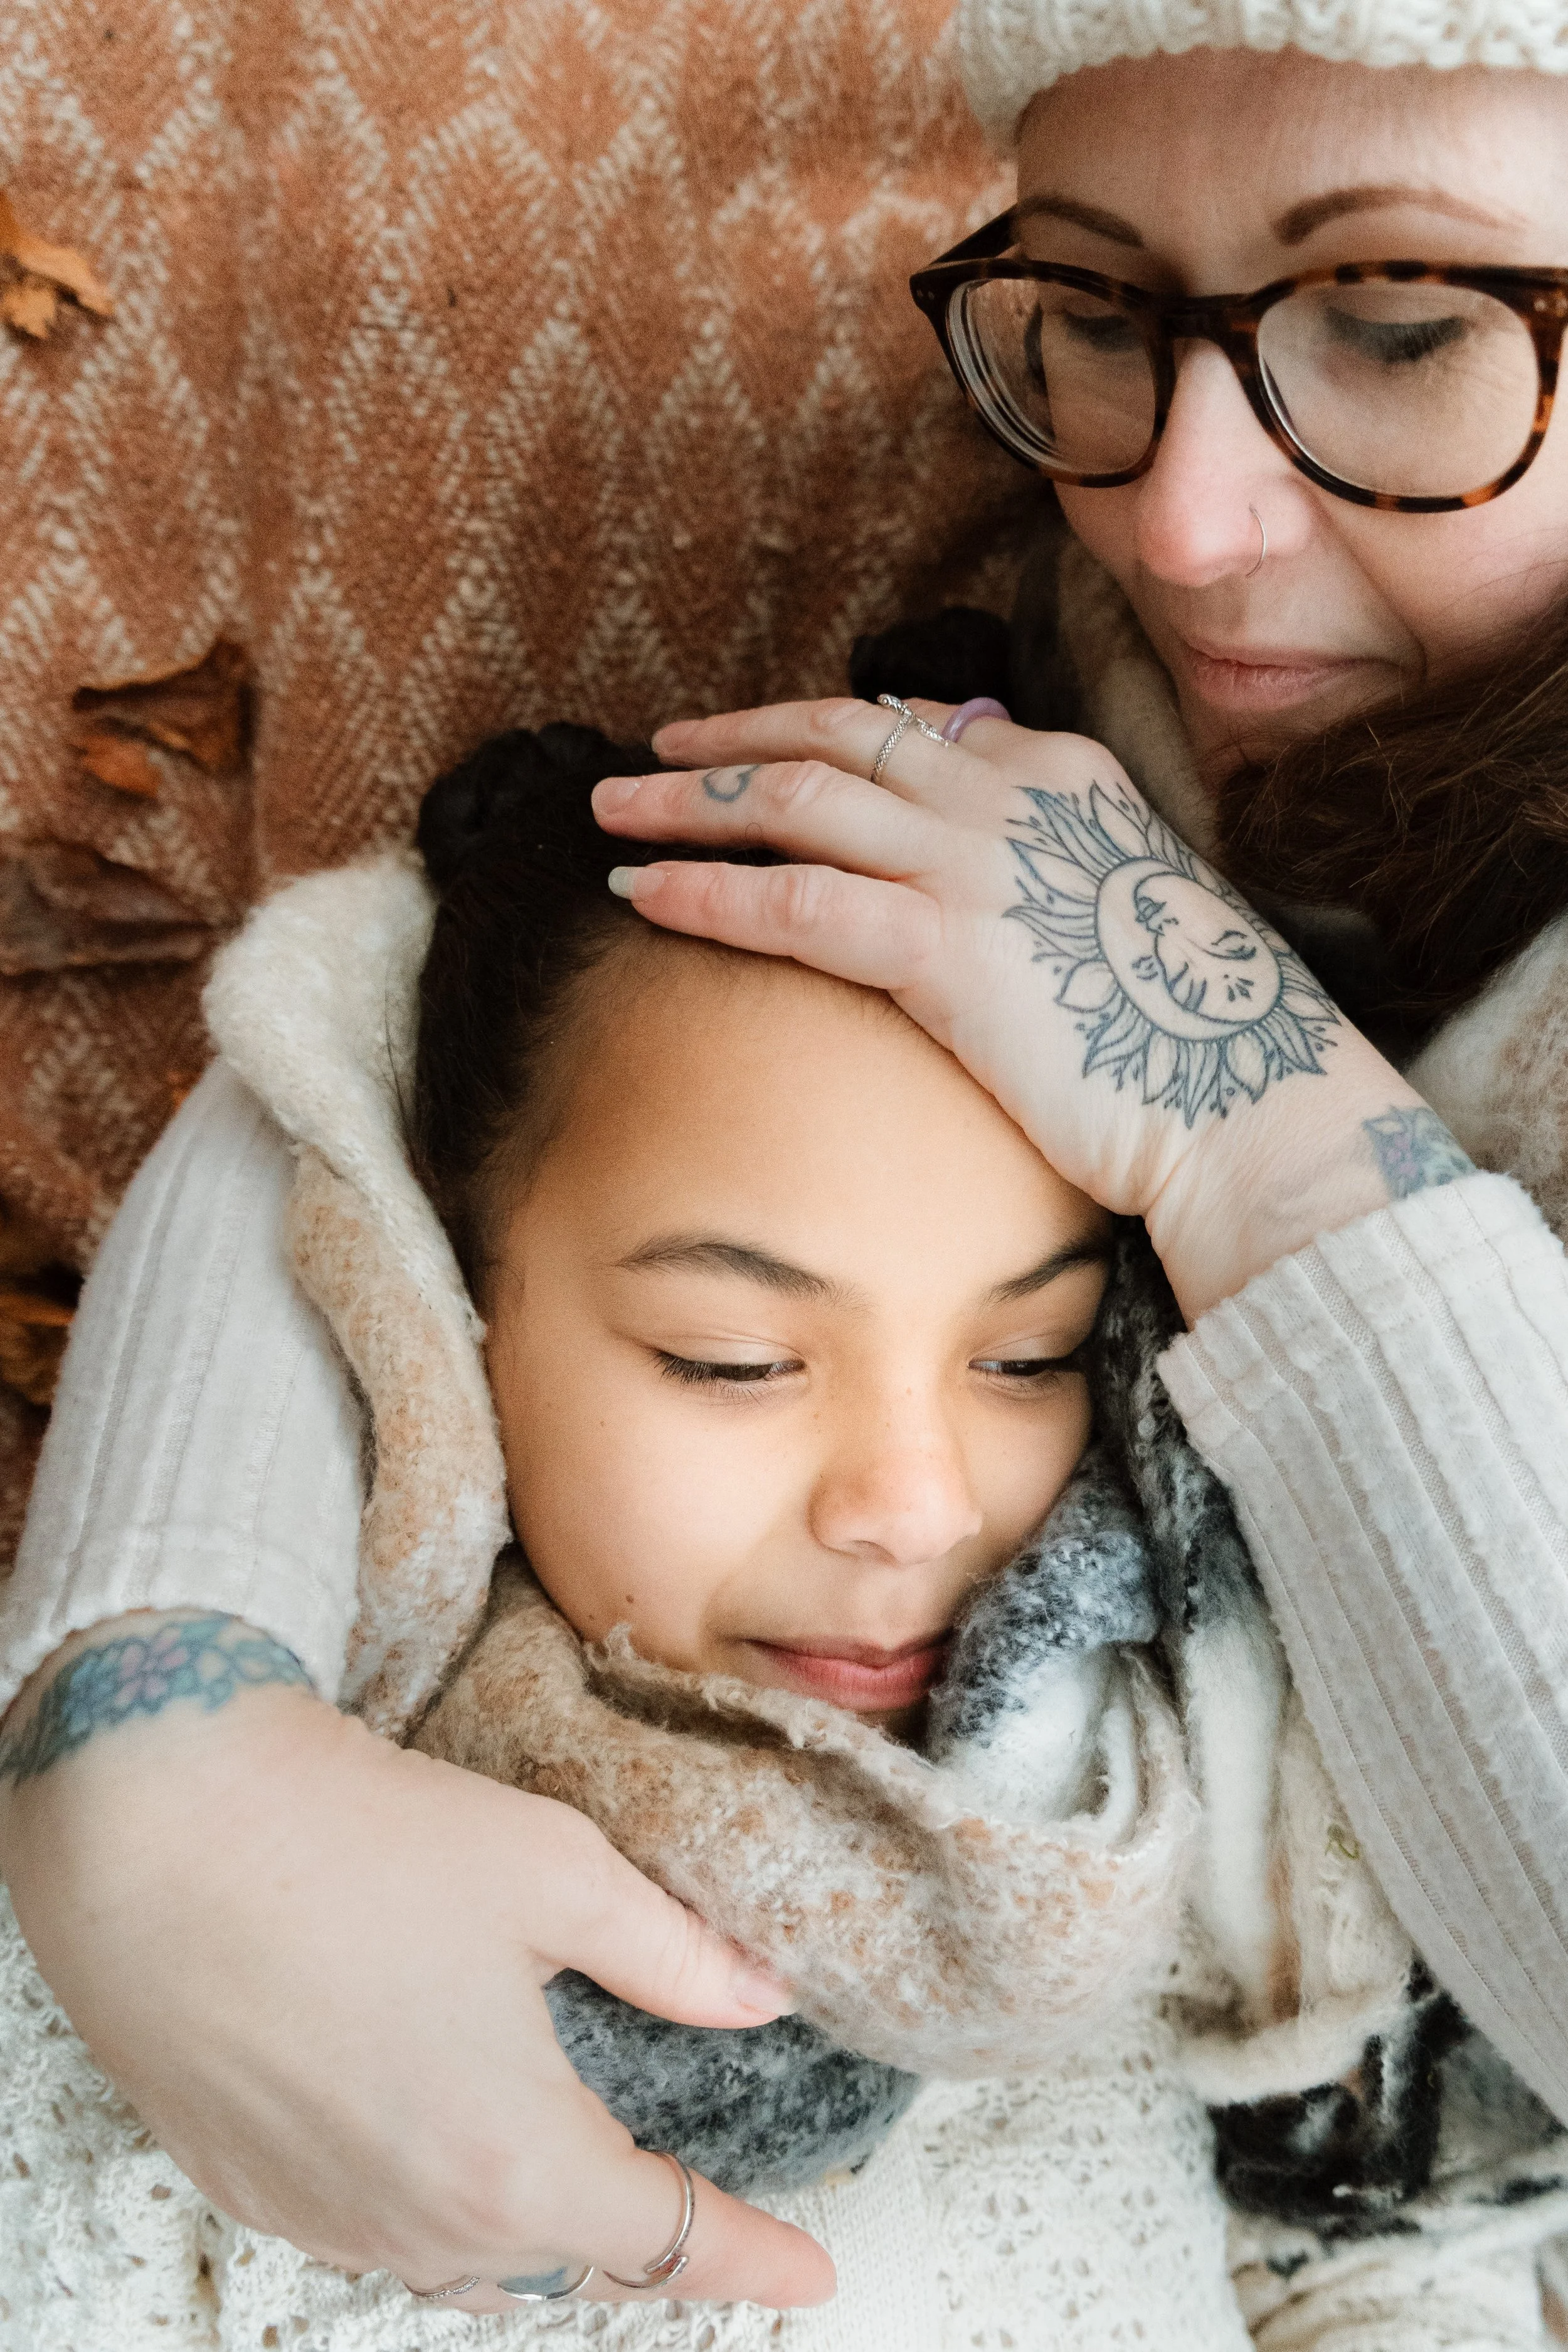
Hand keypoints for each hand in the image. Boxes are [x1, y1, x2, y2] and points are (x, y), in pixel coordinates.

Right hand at [0, 1617, 834, 2316]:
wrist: (156, 1827)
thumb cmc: (361, 1841)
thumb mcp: (556, 1873)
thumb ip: (674, 1956)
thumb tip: (762, 1995)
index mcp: (512, 2156)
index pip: (668, 2242)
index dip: (754, 2258)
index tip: (814, 2273)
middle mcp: (416, 2219)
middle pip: (568, 2265)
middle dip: (642, 2241)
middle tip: (694, 2203)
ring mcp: (321, 2215)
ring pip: (465, 2267)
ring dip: (534, 2234)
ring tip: (577, 2185)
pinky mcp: (248, 2184)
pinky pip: (374, 2235)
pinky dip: (433, 2211)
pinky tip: (439, 2144)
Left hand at [593, 697, 1430, 1317]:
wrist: (1246, 1102)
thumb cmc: (1188, 1034)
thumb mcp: (1118, 913)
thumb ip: (1038, 871)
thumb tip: (960, 875)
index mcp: (1058, 773)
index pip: (909, 728)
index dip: (813, 733)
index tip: (753, 749)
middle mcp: (1009, 791)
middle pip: (835, 738)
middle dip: (730, 742)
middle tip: (650, 756)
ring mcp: (974, 861)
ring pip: (795, 800)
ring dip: (688, 803)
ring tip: (611, 812)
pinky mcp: (943, 946)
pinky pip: (792, 898)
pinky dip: (706, 891)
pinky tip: (641, 894)